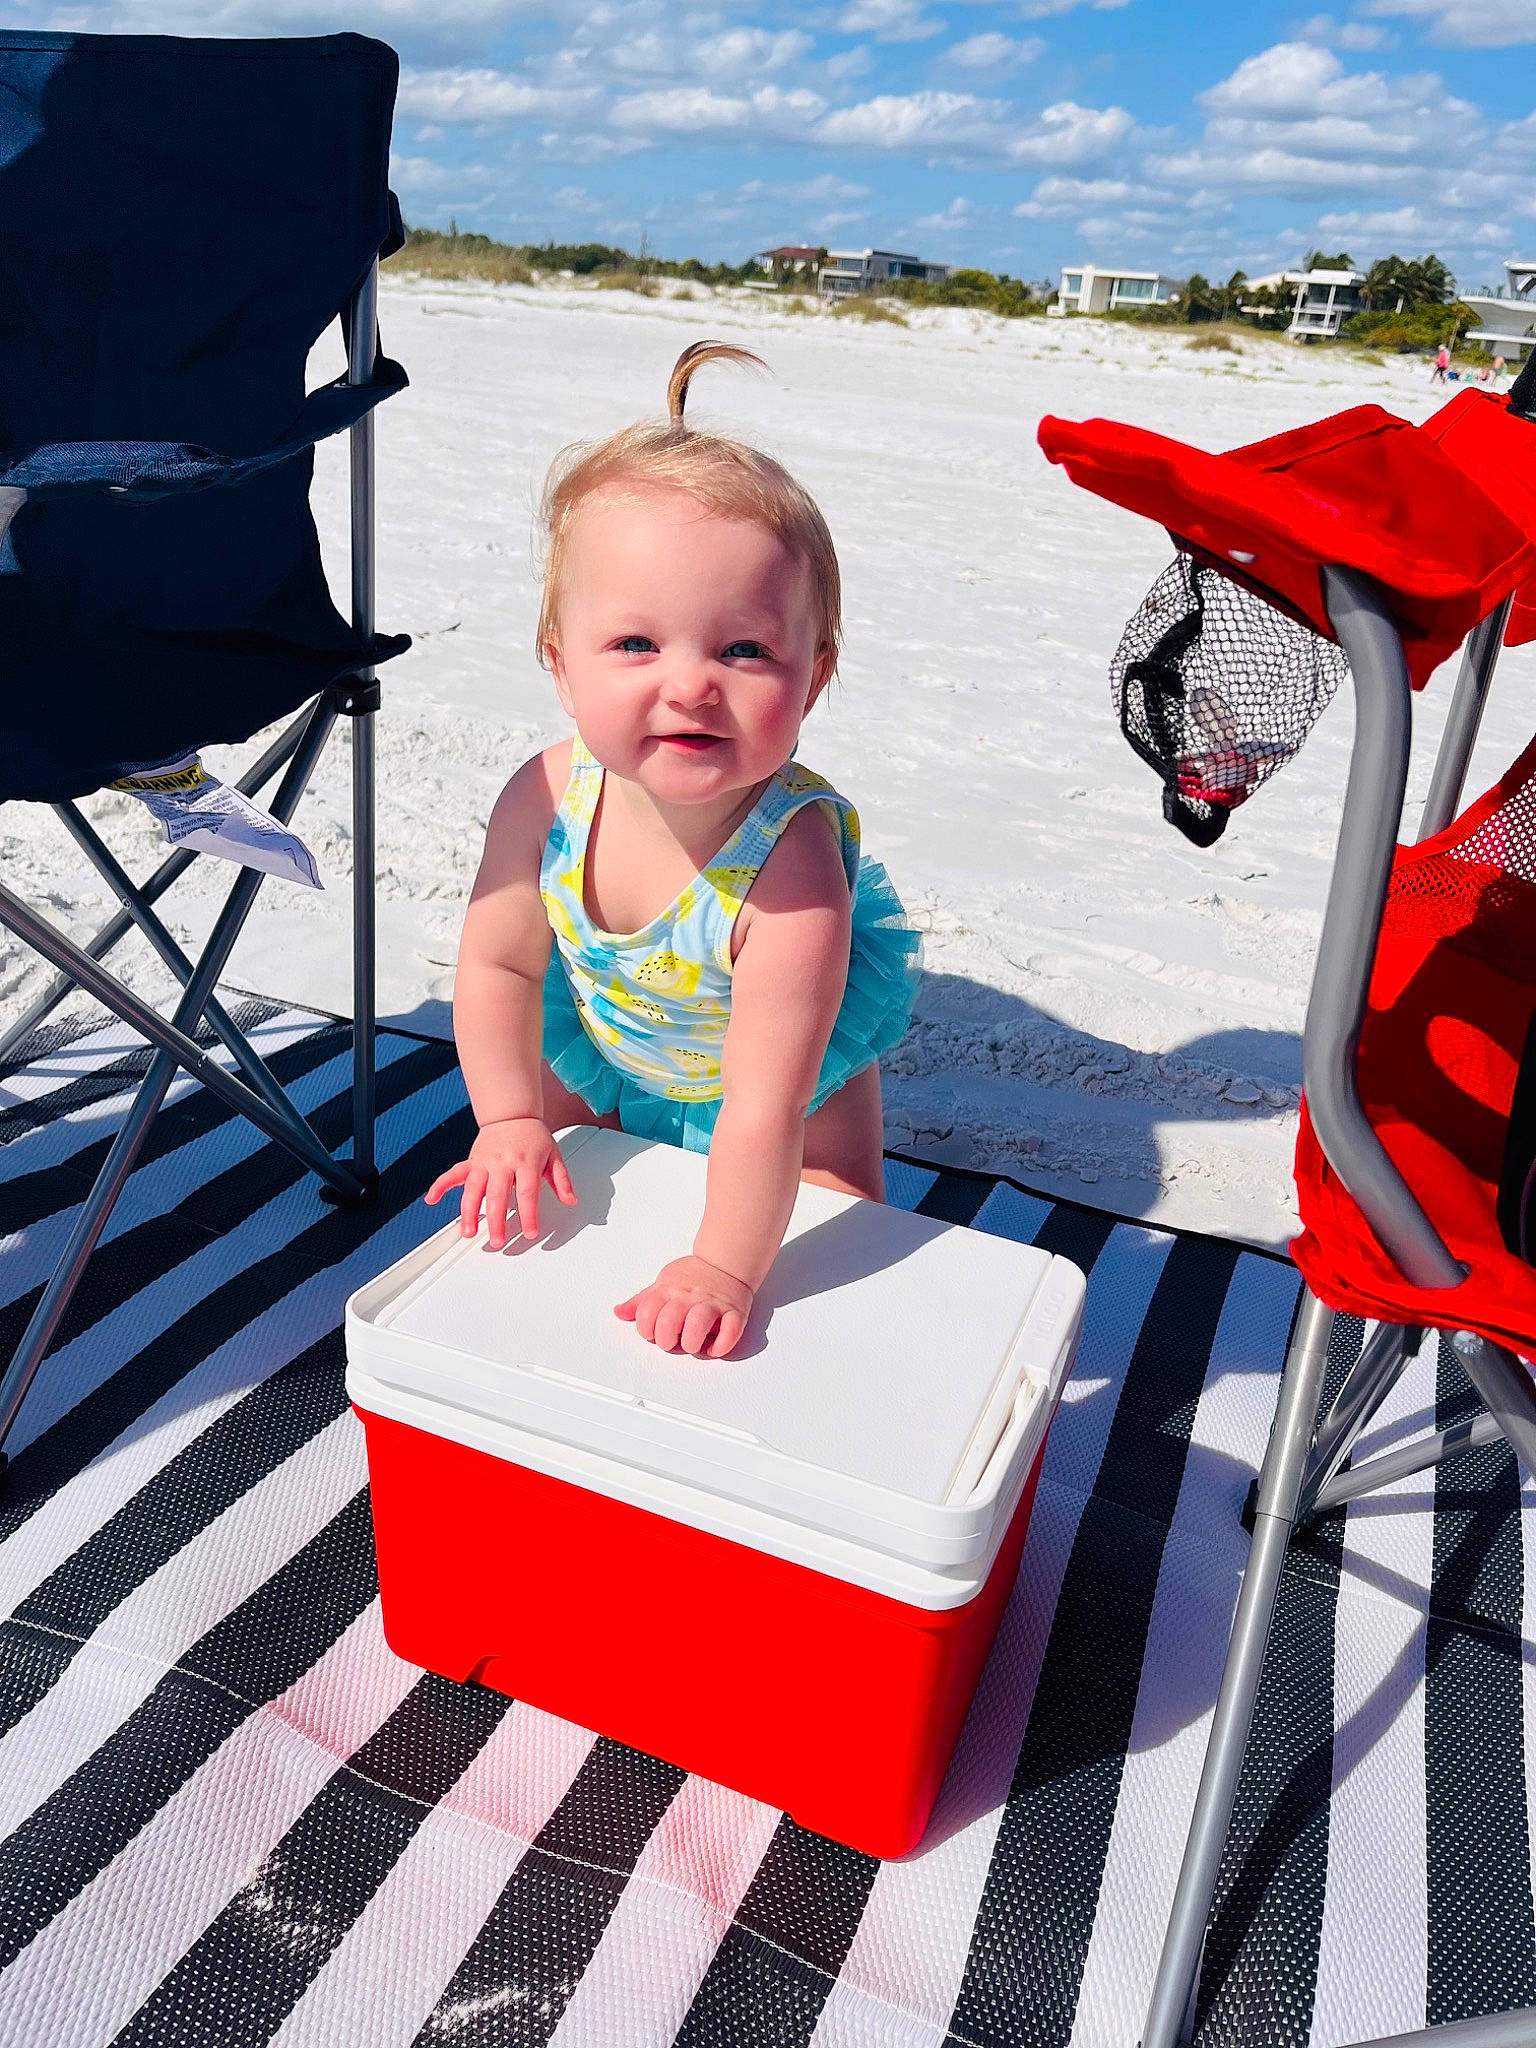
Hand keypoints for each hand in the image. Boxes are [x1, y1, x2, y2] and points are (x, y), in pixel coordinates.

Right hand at [425, 1117, 576, 1248]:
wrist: (512, 1113)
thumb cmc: (532, 1136)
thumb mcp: (554, 1155)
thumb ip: (562, 1180)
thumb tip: (571, 1200)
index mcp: (525, 1162)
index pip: (527, 1192)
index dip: (528, 1214)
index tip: (530, 1232)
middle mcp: (502, 1163)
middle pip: (497, 1195)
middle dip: (495, 1220)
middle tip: (496, 1241)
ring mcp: (484, 1162)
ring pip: (473, 1189)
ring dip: (468, 1212)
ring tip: (468, 1232)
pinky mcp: (471, 1162)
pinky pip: (453, 1174)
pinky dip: (440, 1185)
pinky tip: (432, 1199)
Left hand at [615, 1255, 753, 1358]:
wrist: (725, 1262)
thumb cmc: (693, 1277)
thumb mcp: (662, 1283)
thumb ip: (641, 1302)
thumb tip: (619, 1312)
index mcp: (669, 1290)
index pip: (647, 1312)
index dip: (645, 1329)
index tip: (651, 1333)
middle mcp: (689, 1297)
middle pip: (669, 1321)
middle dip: (666, 1340)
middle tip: (671, 1341)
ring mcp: (713, 1304)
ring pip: (698, 1325)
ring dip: (691, 1343)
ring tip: (691, 1344)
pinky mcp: (735, 1312)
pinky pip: (731, 1331)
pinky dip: (721, 1345)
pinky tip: (714, 1348)